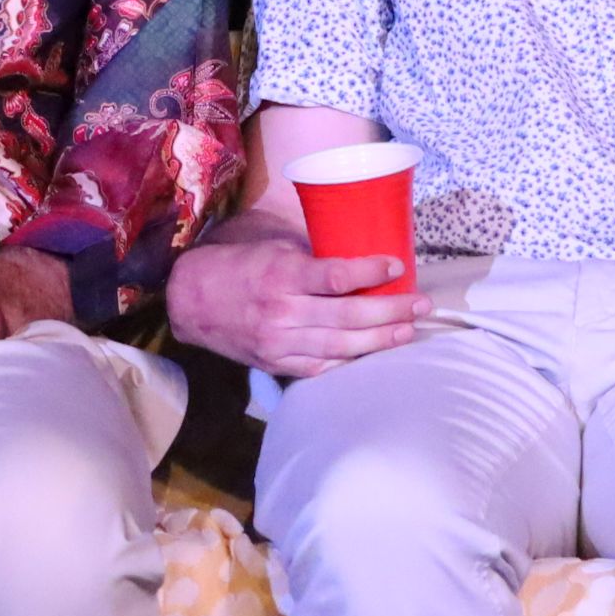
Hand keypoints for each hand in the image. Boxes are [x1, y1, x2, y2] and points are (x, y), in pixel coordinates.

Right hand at [167, 233, 418, 376]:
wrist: (192, 302)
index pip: (336, 277)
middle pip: (348, 316)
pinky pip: (323, 366)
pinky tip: (375, 352)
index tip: (397, 266)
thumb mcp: (272, 249)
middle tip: (422, 304)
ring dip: (381, 339)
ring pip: (342, 345)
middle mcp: (282, 312)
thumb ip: (312, 258)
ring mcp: (280, 343)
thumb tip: (358, 257)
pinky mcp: (277, 364)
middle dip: (391, 310)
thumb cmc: (238, 266)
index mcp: (281, 275)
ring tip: (409, 330)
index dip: (371, 272)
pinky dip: (351, 359)